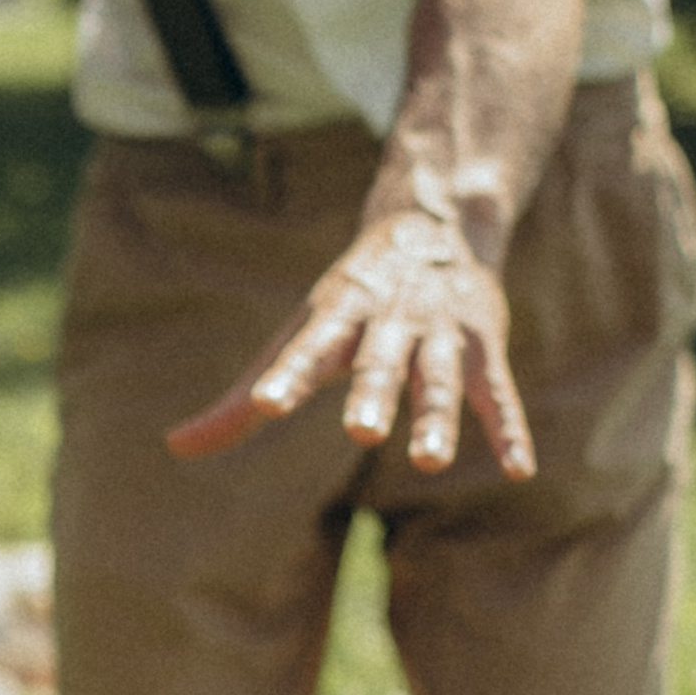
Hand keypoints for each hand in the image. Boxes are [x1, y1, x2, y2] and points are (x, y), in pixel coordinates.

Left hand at [167, 183, 535, 480]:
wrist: (432, 225)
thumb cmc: (350, 297)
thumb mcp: (297, 336)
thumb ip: (241, 401)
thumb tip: (176, 448)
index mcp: (337, 316)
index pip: (307, 349)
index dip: (286, 376)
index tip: (264, 405)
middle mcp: (389, 322)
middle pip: (380, 364)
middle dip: (373, 397)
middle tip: (361, 433)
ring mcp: (439, 334)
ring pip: (440, 380)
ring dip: (439, 417)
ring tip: (430, 461)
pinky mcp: (481, 346)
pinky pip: (497, 393)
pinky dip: (508, 428)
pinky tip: (519, 468)